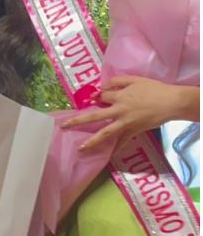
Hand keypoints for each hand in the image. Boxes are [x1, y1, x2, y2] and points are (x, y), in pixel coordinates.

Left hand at [61, 76, 199, 151]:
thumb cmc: (154, 89)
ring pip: (106, 133)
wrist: (171, 102)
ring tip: (80, 148)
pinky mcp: (134, 131)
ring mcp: (126, 123)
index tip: (94, 97)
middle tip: (63, 126)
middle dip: (78, 120)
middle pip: (94, 116)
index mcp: (119, 96)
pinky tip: (108, 156)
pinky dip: (116, 149)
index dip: (96, 96)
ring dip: (92, 141)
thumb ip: (117, 81)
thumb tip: (102, 87)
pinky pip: (123, 141)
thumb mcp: (134, 79)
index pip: (101, 96)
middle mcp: (119, 110)